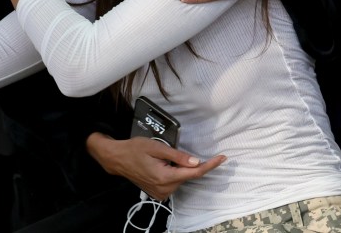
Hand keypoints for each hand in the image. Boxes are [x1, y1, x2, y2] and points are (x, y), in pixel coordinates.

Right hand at [86, 133, 225, 201]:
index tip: (222, 158)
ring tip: (161, 158)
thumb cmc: (135, 149)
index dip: (209, 165)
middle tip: (172, 152)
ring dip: (178, 168)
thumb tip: (196, 162)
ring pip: (180, 178)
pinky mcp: (158, 193)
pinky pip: (173, 182)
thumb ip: (177, 156)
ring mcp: (161, 193)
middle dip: (187, 163)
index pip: (194, 173)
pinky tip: (161, 165)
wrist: (118, 159)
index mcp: (164, 177)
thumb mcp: (156, 147)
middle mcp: (164, 188)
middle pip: (186, 175)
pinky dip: (173, 173)